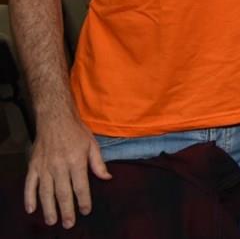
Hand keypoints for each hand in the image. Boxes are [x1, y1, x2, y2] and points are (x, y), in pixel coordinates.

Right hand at [24, 113, 110, 227]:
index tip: (86, 211)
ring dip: (48, 208)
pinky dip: (29, 197)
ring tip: (52, 221)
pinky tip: (31, 209)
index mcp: (76, 161)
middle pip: (63, 193)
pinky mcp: (33, 166)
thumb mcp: (92, 145)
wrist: (54, 119)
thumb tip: (107, 178)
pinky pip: (29, 184)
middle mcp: (59, 166)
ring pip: (46, 192)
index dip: (84, 200)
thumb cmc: (76, 131)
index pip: (81, 186)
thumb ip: (98, 163)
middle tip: (69, 224)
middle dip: (66, 210)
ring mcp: (44, 167)